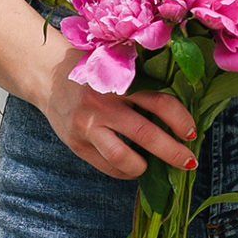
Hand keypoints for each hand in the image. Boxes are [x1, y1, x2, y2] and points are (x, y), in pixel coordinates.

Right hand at [41, 48, 198, 181]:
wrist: (46, 75)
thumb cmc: (92, 70)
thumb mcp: (117, 66)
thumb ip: (143, 80)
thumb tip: (181, 111)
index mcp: (120, 80)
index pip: (159, 102)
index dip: (180, 120)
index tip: (191, 132)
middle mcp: (104, 103)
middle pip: (145, 134)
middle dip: (173, 152)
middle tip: (189, 162)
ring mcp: (88, 125)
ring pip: (122, 157)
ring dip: (143, 167)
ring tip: (150, 167)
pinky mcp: (76, 143)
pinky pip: (107, 166)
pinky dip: (124, 171)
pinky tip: (132, 167)